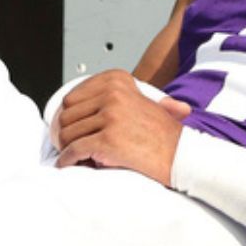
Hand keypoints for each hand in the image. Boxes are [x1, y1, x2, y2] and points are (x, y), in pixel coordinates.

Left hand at [53, 69, 192, 184]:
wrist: (181, 154)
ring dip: (66, 147)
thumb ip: (115, 94)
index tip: (69, 126)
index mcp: (117, 81)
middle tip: (68, 144)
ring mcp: (110, 117)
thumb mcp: (140, 99)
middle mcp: (113, 94)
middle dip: (64, 132)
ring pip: (68, 133)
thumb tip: (78, 101)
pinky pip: (74, 150)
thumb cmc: (161, 133)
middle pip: (67, 114)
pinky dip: (67, 160)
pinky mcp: (107, 141)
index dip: (68, 115)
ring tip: (74, 155)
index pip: (73, 96)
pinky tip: (69, 164)